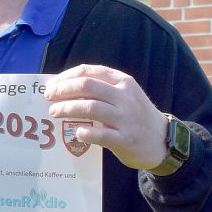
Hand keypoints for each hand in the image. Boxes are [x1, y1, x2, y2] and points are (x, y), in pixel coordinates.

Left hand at [45, 64, 167, 170]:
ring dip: (67, 109)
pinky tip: (76, 132)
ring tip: (54, 112)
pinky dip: (84, 132)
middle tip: (49, 97)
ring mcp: (125, 118)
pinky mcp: (125, 139)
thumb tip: (62, 88)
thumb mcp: (124, 94)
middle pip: (86, 86)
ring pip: (90, 108)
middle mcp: (124, 97)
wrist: (163, 140)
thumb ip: (101, 88)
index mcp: (122, 82)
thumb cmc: (135, 115)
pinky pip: (100, 134)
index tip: (51, 85)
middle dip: (62, 90)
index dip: (65, 77)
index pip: (88, 71)